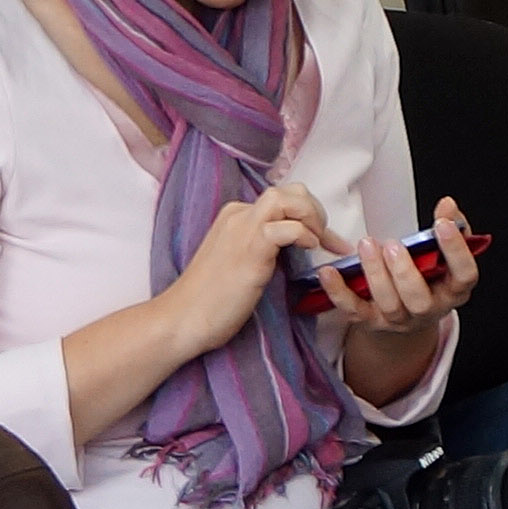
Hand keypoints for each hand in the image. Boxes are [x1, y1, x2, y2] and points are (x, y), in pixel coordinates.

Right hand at [154, 181, 331, 369]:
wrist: (182, 317)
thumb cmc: (209, 299)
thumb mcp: (237, 262)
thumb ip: (259, 248)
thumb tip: (291, 248)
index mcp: (235, 216)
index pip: (281, 198)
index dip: (308, 214)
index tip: (325, 240)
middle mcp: (239, 215)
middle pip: (289, 191)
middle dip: (315, 210)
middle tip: (324, 239)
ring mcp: (244, 229)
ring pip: (288, 198)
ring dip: (312, 217)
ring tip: (318, 242)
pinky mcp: (251, 250)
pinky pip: (287, 227)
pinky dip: (305, 234)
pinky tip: (308, 250)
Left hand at [328, 201, 479, 407]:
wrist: (407, 315)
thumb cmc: (427, 276)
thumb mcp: (443, 255)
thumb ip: (450, 228)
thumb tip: (448, 204)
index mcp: (453, 289)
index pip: (464, 274)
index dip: (456, 251)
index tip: (442, 224)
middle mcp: (429, 309)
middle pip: (419, 299)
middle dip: (405, 272)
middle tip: (393, 244)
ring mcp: (399, 319)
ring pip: (389, 304)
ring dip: (376, 275)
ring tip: (367, 245)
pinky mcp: (371, 321)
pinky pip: (353, 310)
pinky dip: (338, 292)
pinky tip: (328, 271)